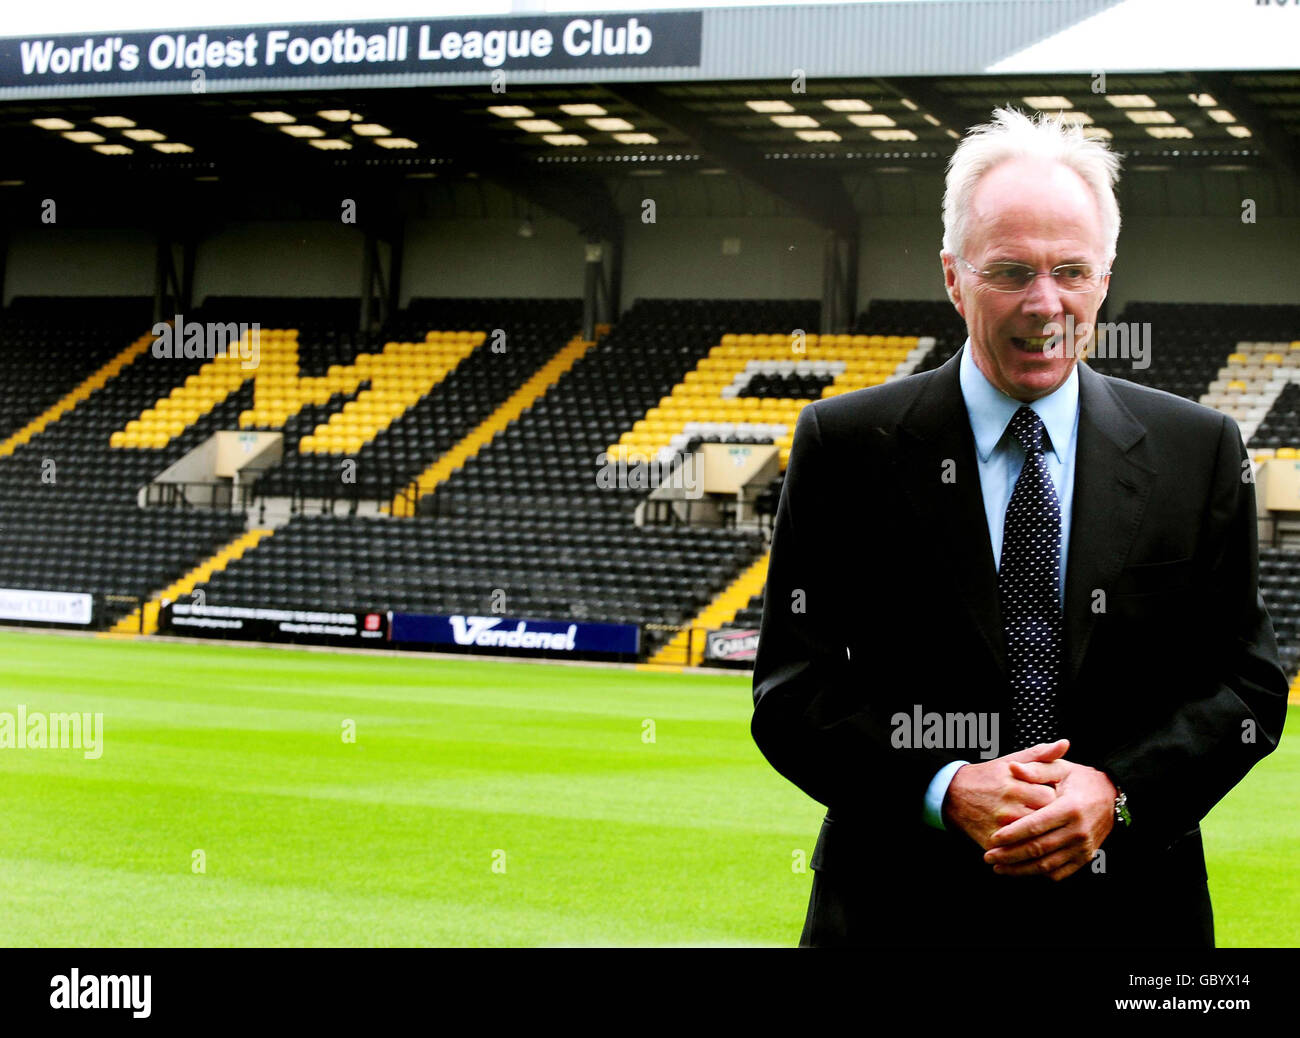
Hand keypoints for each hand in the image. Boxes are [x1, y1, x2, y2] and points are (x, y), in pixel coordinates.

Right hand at [942, 739, 1067, 849]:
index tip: (1050, 796)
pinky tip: (1026, 840)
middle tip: (1046, 813)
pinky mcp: (992, 843)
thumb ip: (1040, 754)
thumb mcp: (1011, 761)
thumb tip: (1065, 743)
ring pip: (1035, 837)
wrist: (952, 794)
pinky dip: (1025, 848)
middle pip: (1045, 818)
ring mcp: (999, 827)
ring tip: (1038, 826)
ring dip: (1039, 833)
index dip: (1054, 797)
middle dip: (1048, 816)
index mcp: (1015, 786)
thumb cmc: (987, 777)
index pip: (1052, 796)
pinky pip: (1018, 851)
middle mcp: (1008, 807)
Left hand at [982, 758, 1116, 881]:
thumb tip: (1012, 767)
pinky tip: (1022, 871)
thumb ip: (1036, 768)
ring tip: (999, 867)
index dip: (1012, 834)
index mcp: (1069, 808)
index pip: (1035, 826)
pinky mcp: (1085, 857)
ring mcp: (1083, 847)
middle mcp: (1078, 831)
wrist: (1112, 795)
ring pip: (1047, 865)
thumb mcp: (1060, 768)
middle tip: (988, 857)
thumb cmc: (1081, 780)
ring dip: (1021, 869)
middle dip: (1010, 855)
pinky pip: (1060, 872)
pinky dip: (1039, 874)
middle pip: (1038, 849)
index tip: (993, 839)